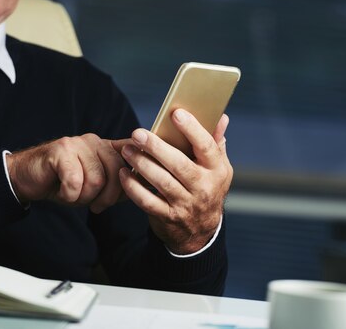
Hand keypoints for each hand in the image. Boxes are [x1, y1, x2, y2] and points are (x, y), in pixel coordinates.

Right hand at [6, 134, 129, 212]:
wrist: (26, 178)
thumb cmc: (62, 184)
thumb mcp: (93, 185)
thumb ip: (115, 183)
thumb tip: (139, 188)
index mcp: (105, 147)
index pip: (131, 151)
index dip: (137, 168)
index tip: (138, 186)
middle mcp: (94, 141)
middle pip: (117, 172)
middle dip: (108, 197)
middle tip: (96, 206)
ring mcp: (77, 144)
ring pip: (97, 179)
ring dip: (85, 197)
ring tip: (74, 195)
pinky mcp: (61, 151)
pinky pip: (75, 182)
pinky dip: (69, 195)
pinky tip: (61, 192)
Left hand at [117, 109, 232, 253]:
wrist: (200, 232)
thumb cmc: (206, 188)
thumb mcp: (218, 168)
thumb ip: (215, 142)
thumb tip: (220, 116)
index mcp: (216, 170)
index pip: (206, 147)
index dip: (192, 129)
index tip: (176, 113)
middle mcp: (203, 188)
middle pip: (179, 165)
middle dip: (157, 147)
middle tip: (138, 133)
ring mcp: (186, 204)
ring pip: (161, 182)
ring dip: (142, 164)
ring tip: (127, 150)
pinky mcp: (168, 217)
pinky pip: (147, 201)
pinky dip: (133, 187)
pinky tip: (124, 173)